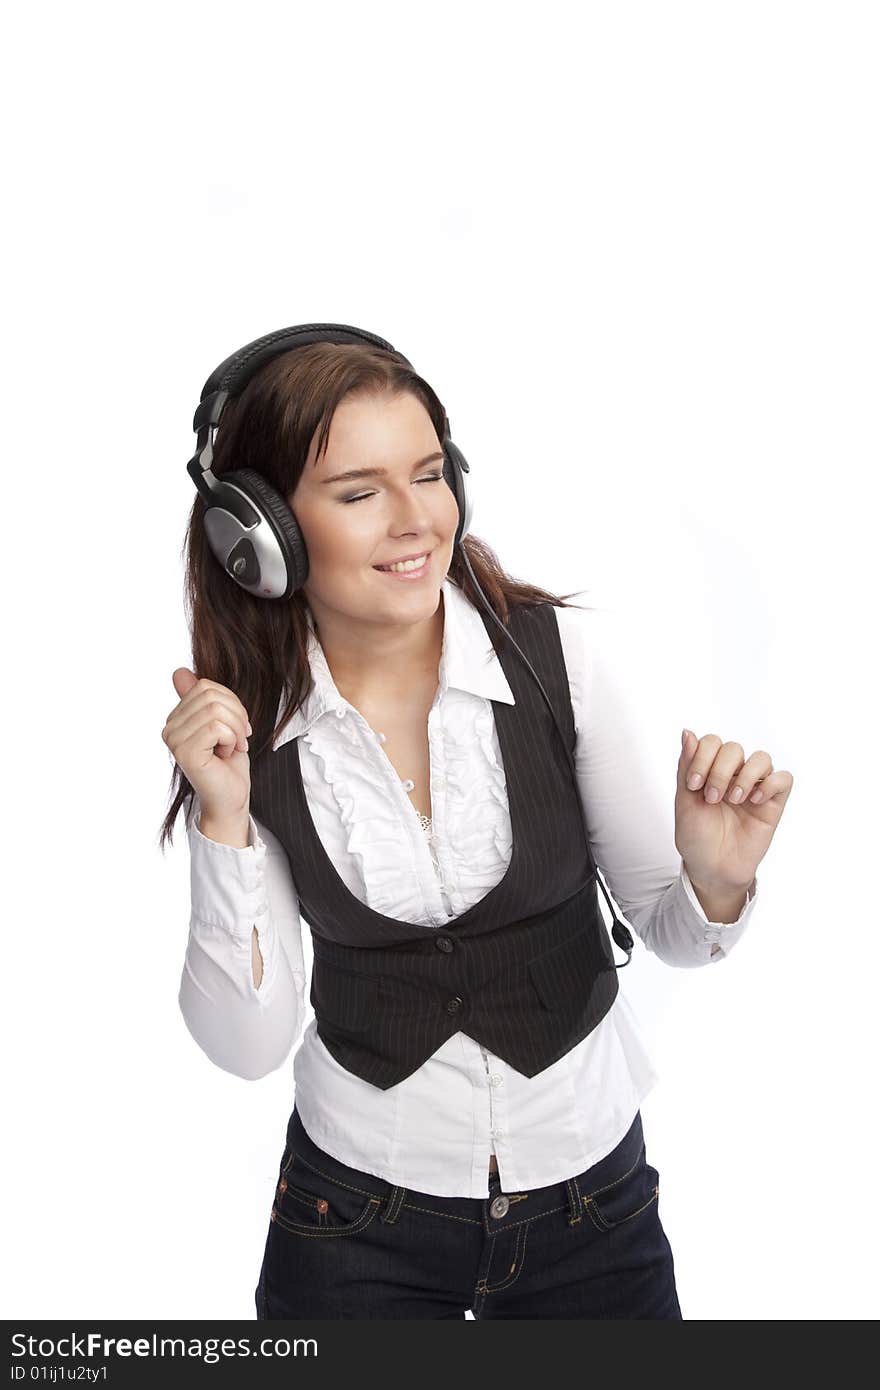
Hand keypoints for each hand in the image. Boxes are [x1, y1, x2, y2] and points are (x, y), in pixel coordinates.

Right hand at [161, 669, 252, 822]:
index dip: (231, 703)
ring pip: (215, 710)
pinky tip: (227, 754)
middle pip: (211, 695)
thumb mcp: (221, 722)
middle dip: (236, 715)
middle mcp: (169, 727)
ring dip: (235, 729)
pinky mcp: (184, 752)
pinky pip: (216, 727)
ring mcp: (174, 740)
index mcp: (176, 718)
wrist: (230, 798)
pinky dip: (231, 739)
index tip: (238, 727)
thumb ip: (202, 699)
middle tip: (240, 738)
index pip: (205, 686)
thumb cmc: (228, 764)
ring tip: (233, 747)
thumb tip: (179, 671)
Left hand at [675, 728, 793, 894]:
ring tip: (733, 799)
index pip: (711, 742)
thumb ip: (687, 766)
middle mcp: (734, 774)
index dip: (701, 758)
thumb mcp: (684, 800)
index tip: (693, 786)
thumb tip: (687, 731)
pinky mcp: (773, 803)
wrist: (711, 868)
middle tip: (712, 798)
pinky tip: (754, 800)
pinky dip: (769, 784)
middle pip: (734, 748)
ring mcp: (755, 787)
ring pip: (762, 757)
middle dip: (719, 771)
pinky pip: (783, 779)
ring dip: (744, 775)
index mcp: (710, 769)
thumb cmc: (696, 836)